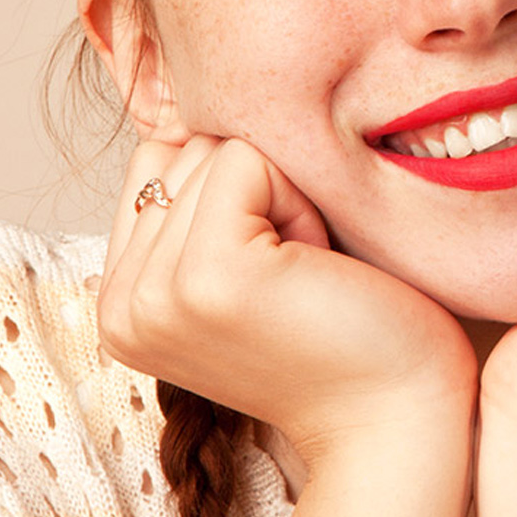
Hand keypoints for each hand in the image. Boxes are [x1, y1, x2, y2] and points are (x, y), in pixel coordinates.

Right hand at [98, 134, 477, 469]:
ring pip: (214, 149)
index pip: (155, 162)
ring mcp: (154, 296)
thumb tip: (180, 96)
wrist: (398, 420)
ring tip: (306, 279)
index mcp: (118, 303)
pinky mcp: (206, 277)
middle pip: (180, 148)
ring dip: (283, 198)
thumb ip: (196, 198)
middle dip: (257, 193)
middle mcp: (118, 306)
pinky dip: (300, 201)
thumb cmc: (345, 332)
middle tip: (297, 280)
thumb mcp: (247, 257)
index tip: (276, 273)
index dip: (234, 194)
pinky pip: (247, 159)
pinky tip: (317, 271)